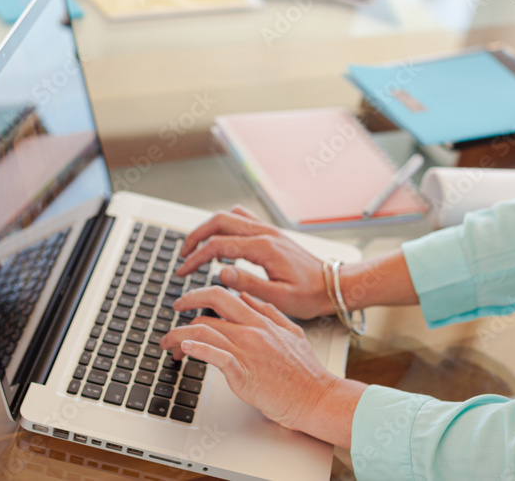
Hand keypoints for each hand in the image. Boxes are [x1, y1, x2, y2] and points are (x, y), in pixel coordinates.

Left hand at [160, 286, 362, 445]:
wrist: (316, 397)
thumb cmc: (306, 372)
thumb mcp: (292, 332)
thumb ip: (270, 312)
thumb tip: (247, 298)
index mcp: (261, 320)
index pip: (223, 296)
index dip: (197, 295)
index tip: (184, 302)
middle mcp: (252, 331)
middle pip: (208, 311)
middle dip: (183, 310)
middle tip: (170, 320)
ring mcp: (247, 350)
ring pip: (204, 332)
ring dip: (179, 337)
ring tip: (169, 346)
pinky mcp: (243, 373)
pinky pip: (215, 355)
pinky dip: (196, 350)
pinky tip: (184, 350)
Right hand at [176, 206, 332, 319]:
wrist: (332, 285)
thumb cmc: (309, 294)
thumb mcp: (279, 297)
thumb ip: (248, 284)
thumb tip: (220, 273)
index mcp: (263, 247)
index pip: (218, 245)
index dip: (195, 258)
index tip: (182, 273)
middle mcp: (264, 233)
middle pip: (218, 221)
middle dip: (195, 237)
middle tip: (182, 256)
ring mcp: (268, 230)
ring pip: (229, 217)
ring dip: (208, 229)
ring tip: (196, 249)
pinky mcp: (271, 233)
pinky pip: (242, 218)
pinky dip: (225, 227)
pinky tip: (221, 243)